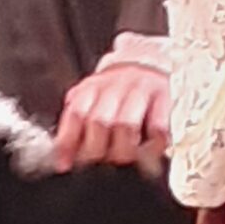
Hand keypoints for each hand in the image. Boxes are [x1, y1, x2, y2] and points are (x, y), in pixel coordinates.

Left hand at [54, 60, 170, 171]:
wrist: (146, 58)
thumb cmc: (114, 88)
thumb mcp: (88, 96)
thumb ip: (74, 124)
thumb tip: (61, 159)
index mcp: (92, 87)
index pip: (76, 114)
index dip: (67, 142)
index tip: (64, 165)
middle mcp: (114, 86)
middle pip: (100, 122)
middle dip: (96, 151)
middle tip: (97, 164)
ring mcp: (140, 90)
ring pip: (127, 125)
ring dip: (122, 150)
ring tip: (121, 160)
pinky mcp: (163, 97)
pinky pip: (158, 126)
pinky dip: (152, 145)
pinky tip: (147, 152)